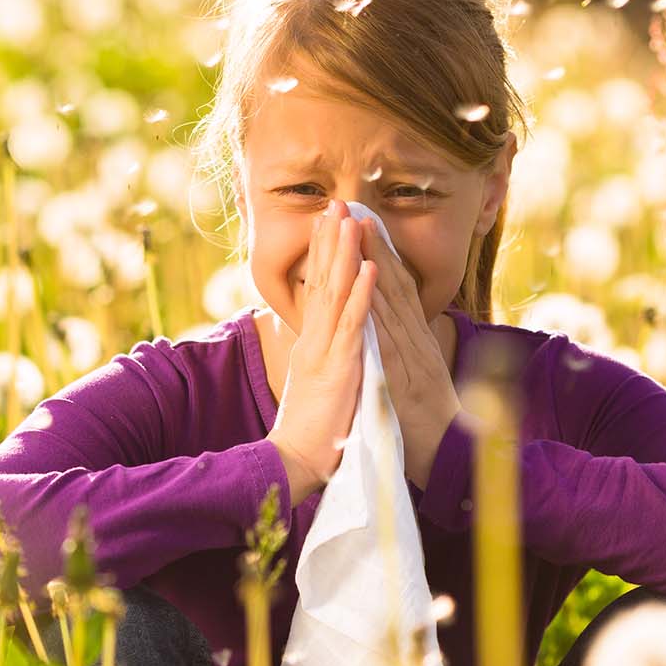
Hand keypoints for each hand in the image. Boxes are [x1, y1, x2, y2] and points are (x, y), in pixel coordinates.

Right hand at [266, 200, 378, 504]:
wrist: (296, 462)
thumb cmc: (311, 431)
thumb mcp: (315, 385)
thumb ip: (320, 359)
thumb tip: (324, 341)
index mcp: (311, 344)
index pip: (317, 290)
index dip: (324, 255)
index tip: (329, 223)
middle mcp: (314, 340)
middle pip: (322, 281)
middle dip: (329, 241)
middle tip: (335, 203)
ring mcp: (325, 351)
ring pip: (336, 293)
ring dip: (344, 254)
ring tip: (350, 220)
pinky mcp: (339, 367)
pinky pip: (353, 325)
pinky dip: (362, 294)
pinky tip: (369, 268)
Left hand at [354, 216, 462, 491]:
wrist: (450, 461)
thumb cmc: (426, 424)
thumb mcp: (414, 379)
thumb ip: (404, 352)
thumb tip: (392, 330)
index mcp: (415, 341)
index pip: (396, 289)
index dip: (379, 254)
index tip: (362, 222)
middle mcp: (416, 342)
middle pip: (393, 285)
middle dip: (374, 245)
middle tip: (355, 208)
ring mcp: (413, 357)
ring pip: (392, 303)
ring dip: (375, 264)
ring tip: (358, 230)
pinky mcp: (406, 379)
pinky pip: (390, 341)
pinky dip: (379, 312)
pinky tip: (368, 287)